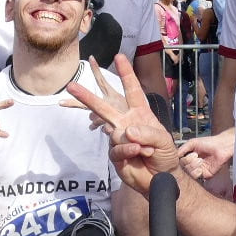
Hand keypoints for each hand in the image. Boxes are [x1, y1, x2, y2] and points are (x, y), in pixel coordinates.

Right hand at [65, 56, 178, 192]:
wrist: (160, 178)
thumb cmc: (164, 154)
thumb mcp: (163, 140)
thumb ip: (148, 133)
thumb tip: (127, 130)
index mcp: (140, 114)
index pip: (132, 91)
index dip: (126, 74)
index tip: (119, 57)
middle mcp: (126, 123)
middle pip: (104, 107)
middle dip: (87, 97)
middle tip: (70, 86)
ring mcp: (118, 138)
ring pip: (112, 132)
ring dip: (131, 141)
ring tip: (145, 149)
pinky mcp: (115, 154)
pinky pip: (116, 148)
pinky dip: (128, 150)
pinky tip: (138, 153)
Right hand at [178, 130, 234, 179]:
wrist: (221, 147)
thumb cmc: (209, 142)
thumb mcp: (192, 143)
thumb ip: (182, 149)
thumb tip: (174, 156)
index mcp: (189, 156)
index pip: (179, 162)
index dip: (181, 159)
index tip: (184, 155)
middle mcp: (193, 164)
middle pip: (183, 168)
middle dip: (188, 161)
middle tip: (195, 155)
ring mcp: (199, 169)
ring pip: (188, 172)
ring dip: (193, 165)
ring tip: (200, 159)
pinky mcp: (205, 175)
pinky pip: (196, 176)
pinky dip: (197, 171)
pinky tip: (201, 165)